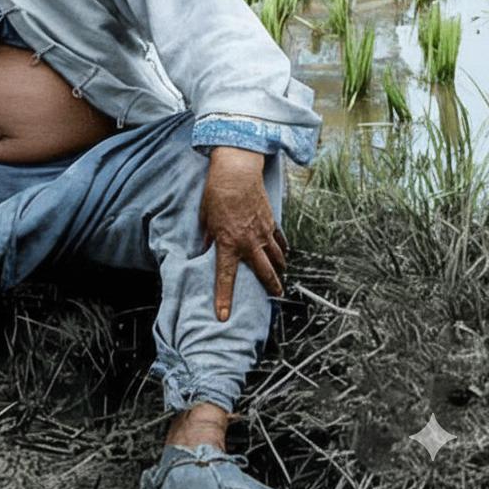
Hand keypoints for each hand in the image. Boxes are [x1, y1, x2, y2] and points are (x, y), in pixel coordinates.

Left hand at [198, 146, 287, 321]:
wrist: (236, 172)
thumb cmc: (216, 193)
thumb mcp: (205, 217)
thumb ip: (208, 236)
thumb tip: (206, 248)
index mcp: (228, 244)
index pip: (225, 277)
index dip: (224, 299)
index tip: (223, 316)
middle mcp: (248, 243)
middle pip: (264, 273)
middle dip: (271, 287)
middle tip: (275, 296)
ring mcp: (263, 233)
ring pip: (276, 258)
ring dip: (278, 269)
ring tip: (280, 277)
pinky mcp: (271, 222)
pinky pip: (279, 241)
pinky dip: (282, 249)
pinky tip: (283, 254)